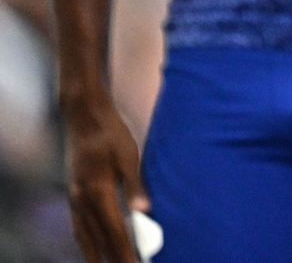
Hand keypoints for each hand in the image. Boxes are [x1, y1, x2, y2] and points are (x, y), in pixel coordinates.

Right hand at [63, 99, 147, 262]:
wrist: (83, 115)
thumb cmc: (110, 132)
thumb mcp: (128, 155)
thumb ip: (136, 184)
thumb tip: (144, 210)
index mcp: (98, 191)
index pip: (114, 230)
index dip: (125, 251)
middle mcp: (82, 199)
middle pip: (97, 238)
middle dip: (110, 258)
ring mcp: (75, 196)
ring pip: (83, 234)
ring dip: (95, 253)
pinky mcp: (74, 191)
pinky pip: (78, 224)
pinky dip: (85, 239)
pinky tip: (91, 245)